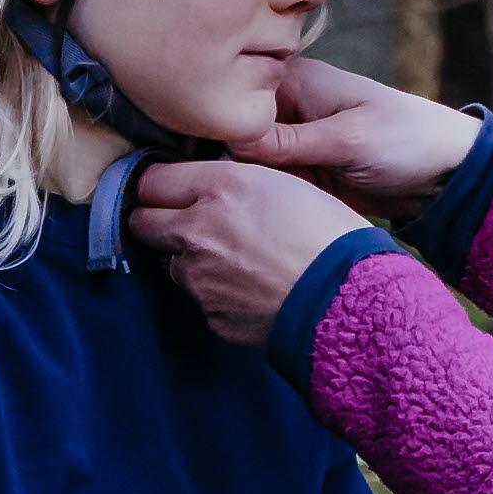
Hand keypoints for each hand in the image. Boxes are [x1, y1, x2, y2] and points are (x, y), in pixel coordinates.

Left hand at [120, 156, 384, 346]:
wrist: (350, 301)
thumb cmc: (332, 236)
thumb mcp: (287, 184)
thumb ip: (237, 182)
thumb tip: (213, 185)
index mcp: (221, 187)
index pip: (153, 180)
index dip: (161, 184)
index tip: (170, 189)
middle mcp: (198, 229)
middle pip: (142, 221)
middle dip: (157, 220)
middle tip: (184, 221)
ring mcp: (199, 276)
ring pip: (171, 262)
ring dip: (190, 259)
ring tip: (233, 260)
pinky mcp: (210, 313)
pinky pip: (200, 298)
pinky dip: (217, 293)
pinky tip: (251, 289)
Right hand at [231, 58, 484, 213]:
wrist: (445, 174)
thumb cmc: (406, 139)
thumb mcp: (347, 139)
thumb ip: (288, 142)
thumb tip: (230, 141)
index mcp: (295, 80)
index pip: (235, 98)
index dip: (217, 124)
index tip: (201, 156)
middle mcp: (287, 106)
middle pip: (233, 129)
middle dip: (224, 156)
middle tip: (215, 186)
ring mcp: (293, 139)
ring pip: (244, 159)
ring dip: (243, 178)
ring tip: (229, 199)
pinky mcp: (302, 169)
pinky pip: (267, 180)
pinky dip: (262, 192)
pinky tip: (254, 206)